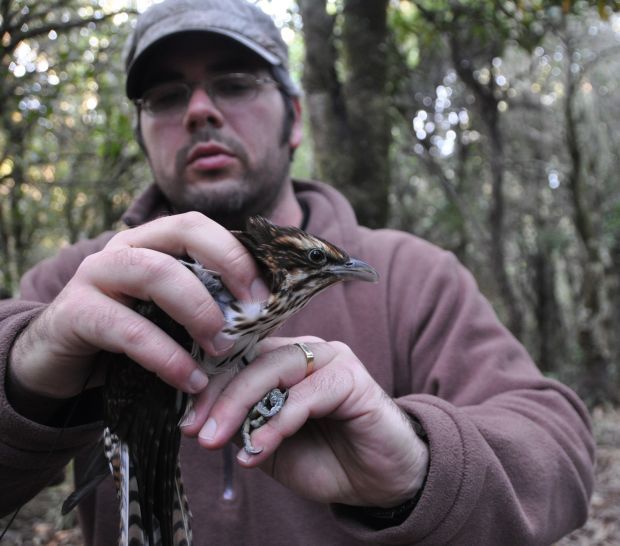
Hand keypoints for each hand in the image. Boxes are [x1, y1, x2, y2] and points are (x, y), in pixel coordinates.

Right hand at [8, 212, 268, 399]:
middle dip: (227, 267)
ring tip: (223, 348)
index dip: (236, 254)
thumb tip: (265, 313)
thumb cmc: (130, 336)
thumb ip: (205, 304)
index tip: (265, 294)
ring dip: (198, 310)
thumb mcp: (169, 315)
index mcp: (151, 242)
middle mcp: (124, 248)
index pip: (198, 225)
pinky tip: (191, 381)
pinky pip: (129, 329)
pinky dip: (167, 356)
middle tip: (253, 313)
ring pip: (155, 272)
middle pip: (182, 231)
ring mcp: (95, 275)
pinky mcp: (74, 313)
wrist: (59, 362)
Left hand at [183, 336, 428, 507]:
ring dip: (241, 404)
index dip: (208, 387)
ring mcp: (331, 359)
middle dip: (219, 396)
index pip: (238, 359)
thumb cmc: (325, 459)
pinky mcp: (352, 377)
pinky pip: (307, 393)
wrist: (379, 482)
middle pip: (252, 358)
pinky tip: (260, 447)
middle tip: (198, 432)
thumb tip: (199, 419)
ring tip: (218, 440)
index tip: (186, 423)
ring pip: (275, 367)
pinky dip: (279, 420)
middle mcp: (306, 351)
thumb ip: (243, 425)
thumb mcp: (271, 446)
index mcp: (284, 361)